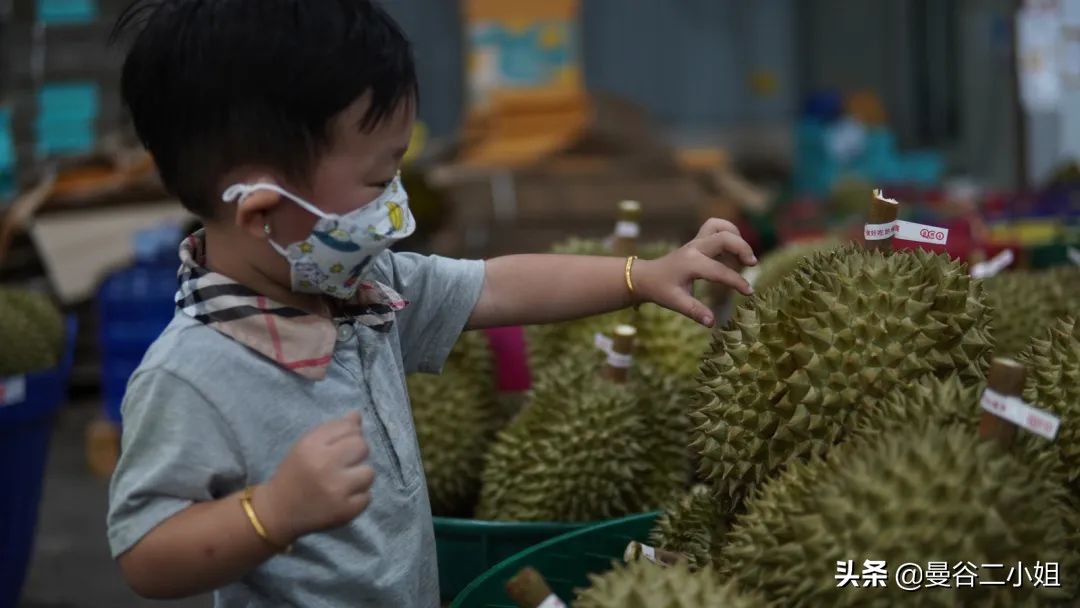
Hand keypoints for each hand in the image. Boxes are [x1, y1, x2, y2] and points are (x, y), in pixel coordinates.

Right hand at [255, 411, 374, 543]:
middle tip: (344, 464)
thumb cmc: (295, 473)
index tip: (339, 447)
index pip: (349, 427)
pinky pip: (367, 497)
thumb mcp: (306, 446)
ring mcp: (336, 490)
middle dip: (357, 454)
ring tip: (344, 482)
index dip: (349, 435)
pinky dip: (358, 498)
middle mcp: (324, 465)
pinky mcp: (345, 511)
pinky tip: (342, 499)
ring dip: (360, 477)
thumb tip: (357, 415)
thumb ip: (332, 429)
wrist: (277, 511)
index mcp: (311, 446)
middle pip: (363, 446)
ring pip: (369, 473)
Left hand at [633, 218, 756, 327]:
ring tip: (743, 256)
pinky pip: (716, 228)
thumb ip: (694, 311)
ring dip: (736, 236)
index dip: (737, 281)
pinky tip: (733, 251)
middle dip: (742, 248)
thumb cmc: (660, 290)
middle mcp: (695, 248)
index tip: (749, 292)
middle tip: (752, 264)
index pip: (719, 270)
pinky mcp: (697, 240)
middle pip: (724, 237)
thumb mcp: (675, 302)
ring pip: (719, 226)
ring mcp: (696, 241)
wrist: (646, 276)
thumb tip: (712, 323)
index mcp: (690, 263)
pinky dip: (729, 233)